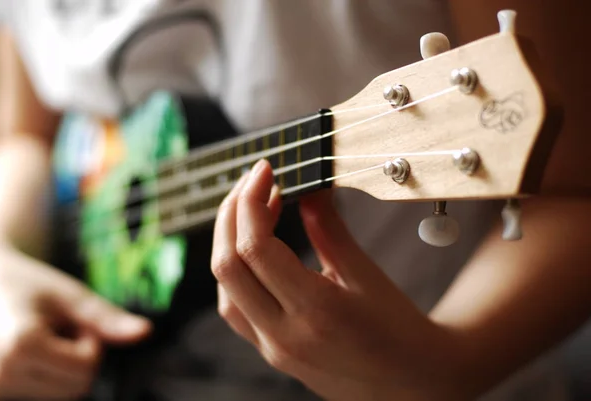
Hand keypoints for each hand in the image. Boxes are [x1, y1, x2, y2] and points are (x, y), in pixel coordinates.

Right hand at [0, 244, 151, 399]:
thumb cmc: (28, 283)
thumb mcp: (71, 295)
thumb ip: (108, 318)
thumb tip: (146, 332)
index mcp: (21, 345)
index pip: (85, 370)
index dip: (89, 343)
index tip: (71, 322)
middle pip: (74, 389)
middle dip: (77, 358)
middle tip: (55, 330)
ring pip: (58, 397)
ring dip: (59, 369)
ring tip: (40, 338)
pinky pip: (38, 396)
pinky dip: (42, 377)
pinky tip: (29, 353)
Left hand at [211, 160, 464, 400]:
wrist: (410, 383)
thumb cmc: (397, 327)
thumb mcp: (365, 274)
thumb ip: (328, 228)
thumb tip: (308, 186)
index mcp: (315, 311)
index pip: (256, 248)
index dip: (251, 201)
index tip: (265, 170)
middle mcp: (284, 335)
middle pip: (227, 266)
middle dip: (231, 214)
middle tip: (253, 182)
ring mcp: (272, 349)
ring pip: (224, 289)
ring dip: (228, 242)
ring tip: (252, 209)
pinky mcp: (270, 353)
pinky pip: (235, 308)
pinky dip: (236, 271)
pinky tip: (255, 249)